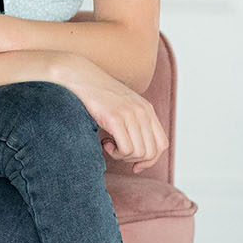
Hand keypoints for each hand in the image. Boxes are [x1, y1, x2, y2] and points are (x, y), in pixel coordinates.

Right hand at [50, 56, 167, 171]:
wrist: (81, 77)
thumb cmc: (99, 95)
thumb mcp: (125, 106)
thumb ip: (136, 123)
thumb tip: (139, 153)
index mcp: (147, 109)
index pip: (162, 144)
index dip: (151, 160)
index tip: (136, 165)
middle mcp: (142, 112)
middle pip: (151, 152)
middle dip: (134, 160)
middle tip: (118, 152)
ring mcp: (130, 115)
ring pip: (139, 153)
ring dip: (122, 156)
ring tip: (109, 145)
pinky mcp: (115, 119)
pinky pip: (126, 149)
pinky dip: (115, 153)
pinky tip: (104, 142)